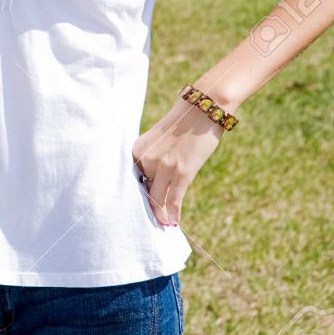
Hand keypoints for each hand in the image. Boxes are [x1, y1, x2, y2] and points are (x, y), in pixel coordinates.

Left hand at [131, 97, 224, 226]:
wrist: (202, 108)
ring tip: (160, 226)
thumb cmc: (182, 123)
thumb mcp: (157, 139)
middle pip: (143, 190)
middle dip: (146, 206)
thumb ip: (151, 157)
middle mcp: (146, 159)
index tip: (131, 208)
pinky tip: (172, 223)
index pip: (132, 178)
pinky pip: (174, 199)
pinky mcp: (182, 172)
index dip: (134, 195)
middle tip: (145, 221)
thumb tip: (153, 178)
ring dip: (159, 214)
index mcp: (137, 149)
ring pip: (157, 198)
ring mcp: (164, 166)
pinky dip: (173, 213)